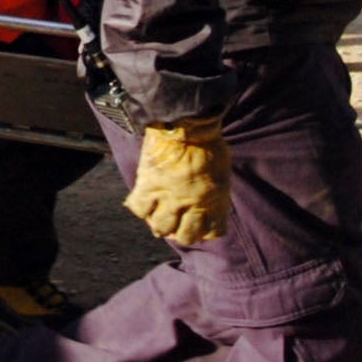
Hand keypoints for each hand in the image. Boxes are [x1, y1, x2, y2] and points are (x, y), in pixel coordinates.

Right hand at [123, 116, 230, 245]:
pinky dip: (139, 206)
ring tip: (156, 215)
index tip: (199, 224)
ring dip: (159, 224)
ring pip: (160, 228)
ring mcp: (169, 198)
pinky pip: (139, 209)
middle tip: (175, 224)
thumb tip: (211, 194)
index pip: (213, 232)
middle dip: (180, 233)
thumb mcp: (222, 167)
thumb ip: (216, 186)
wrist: (187, 124)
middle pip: (185, 237)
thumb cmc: (208, 140)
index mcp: (215, 200)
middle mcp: (192, 205)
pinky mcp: (148, 187)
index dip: (205, 231)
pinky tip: (142, 199)